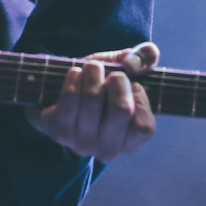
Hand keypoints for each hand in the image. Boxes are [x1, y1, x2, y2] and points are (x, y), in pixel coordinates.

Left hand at [24, 42, 158, 161]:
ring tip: (93, 68)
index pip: (143, 127)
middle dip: (118, 80)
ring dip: (93, 74)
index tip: (133, 85)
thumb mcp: (129, 68)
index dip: (140, 99)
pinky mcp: (59, 132)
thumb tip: (131, 64)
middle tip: (113, 73)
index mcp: (131, 141)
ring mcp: (82, 144)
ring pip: (92, 100)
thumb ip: (146, 57)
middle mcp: (108, 149)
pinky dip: (74, 78)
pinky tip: (75, 73)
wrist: (63, 92)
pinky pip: (70, 98)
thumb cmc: (104, 84)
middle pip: (121, 110)